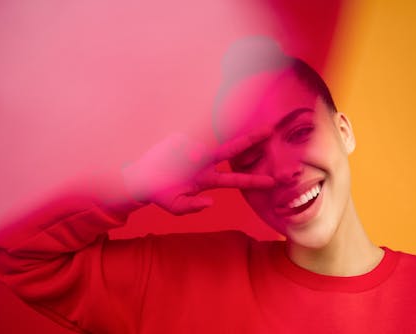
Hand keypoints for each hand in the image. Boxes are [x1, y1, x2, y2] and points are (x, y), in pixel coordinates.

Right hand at [123, 128, 274, 214]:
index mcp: (207, 180)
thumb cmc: (161, 194)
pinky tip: (225, 109)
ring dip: (233, 127)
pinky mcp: (183, 139)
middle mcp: (206, 163)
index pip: (235, 180)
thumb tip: (210, 203)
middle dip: (252, 141)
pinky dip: (211, 122)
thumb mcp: (176, 206)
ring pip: (219, 136)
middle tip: (271, 131)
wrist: (142, 179)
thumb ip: (193, 207)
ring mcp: (195, 150)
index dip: (254, 180)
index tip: (272, 182)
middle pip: (233, 151)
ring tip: (245, 116)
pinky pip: (199, 130)